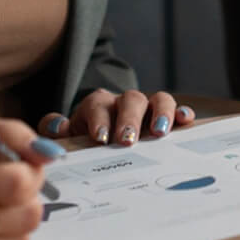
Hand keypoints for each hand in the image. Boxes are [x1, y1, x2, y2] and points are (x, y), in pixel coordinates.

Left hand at [38, 90, 195, 146]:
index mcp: (98, 105)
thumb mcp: (67, 135)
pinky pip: (177, 109)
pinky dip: (181, 112)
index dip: (100, 120)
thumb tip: (56, 127)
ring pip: (158, 98)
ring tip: (159, 133)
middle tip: (127, 141)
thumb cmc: (85, 140)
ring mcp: (148, 108)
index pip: (98, 105)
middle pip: (131, 99)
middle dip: (130, 119)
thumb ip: (55, 130)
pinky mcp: (165, 117)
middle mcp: (124, 102)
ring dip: (160, 113)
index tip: (100, 139)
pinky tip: (185, 121)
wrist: (102, 137)